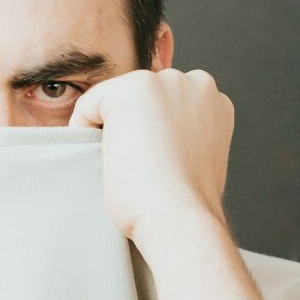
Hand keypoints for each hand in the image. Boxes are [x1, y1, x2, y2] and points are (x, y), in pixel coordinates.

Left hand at [68, 68, 234, 254]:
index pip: (164, 106)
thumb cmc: (184, 206)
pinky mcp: (132, 89)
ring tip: (118, 165)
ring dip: (110, 128)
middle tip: (127, 167)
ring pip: (116, 98)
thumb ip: (182, 138)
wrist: (179, 218)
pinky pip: (90, 104)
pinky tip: (102, 159)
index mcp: (214, 103)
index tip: (144, 167)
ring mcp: (165, 82)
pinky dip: (84, 130)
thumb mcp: (193, 162)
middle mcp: (196, 83)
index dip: (148, 136)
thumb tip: (154, 141)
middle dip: (130, 126)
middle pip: (141, 97)